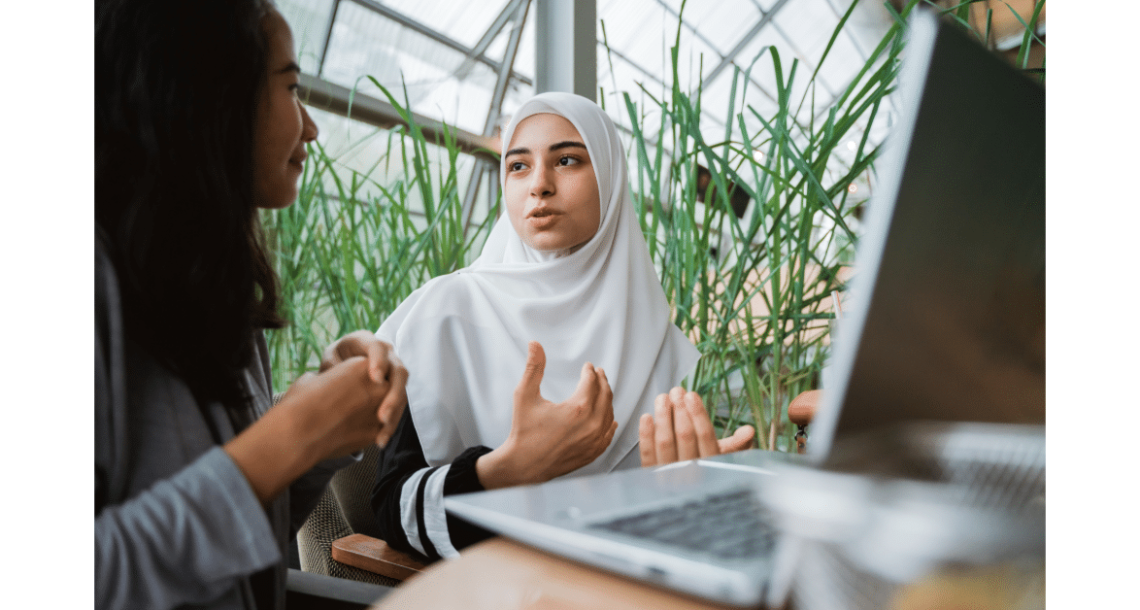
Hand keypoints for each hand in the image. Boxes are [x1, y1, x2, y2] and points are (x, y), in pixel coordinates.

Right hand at [225, 356, 389, 502]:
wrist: (298, 433)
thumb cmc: (300, 403)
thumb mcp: (314, 379)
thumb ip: (329, 379)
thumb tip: (323, 383)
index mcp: (362, 365)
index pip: (372, 370)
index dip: (364, 380)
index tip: (351, 389)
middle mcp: (377, 385)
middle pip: (385, 389)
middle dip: (375, 397)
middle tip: (356, 407)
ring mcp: (380, 409)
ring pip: (388, 410)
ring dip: (378, 414)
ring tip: (353, 422)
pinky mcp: (377, 432)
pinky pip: (381, 430)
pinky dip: (372, 432)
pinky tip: (354, 434)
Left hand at [321, 330, 407, 445]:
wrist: (341, 370)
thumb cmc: (333, 363)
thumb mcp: (329, 360)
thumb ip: (333, 367)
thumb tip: (334, 379)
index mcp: (367, 342)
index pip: (378, 348)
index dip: (379, 362)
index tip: (375, 379)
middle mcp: (386, 355)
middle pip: (399, 372)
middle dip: (393, 395)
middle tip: (382, 416)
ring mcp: (393, 373)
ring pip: (403, 392)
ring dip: (395, 415)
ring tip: (382, 436)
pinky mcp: (394, 391)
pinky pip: (398, 406)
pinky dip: (390, 424)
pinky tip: (380, 440)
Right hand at [476, 342, 617, 489]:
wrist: (524, 465)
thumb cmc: (523, 431)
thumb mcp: (525, 395)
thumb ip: (533, 367)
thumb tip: (535, 344)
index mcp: (578, 408)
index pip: (592, 381)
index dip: (590, 371)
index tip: (588, 366)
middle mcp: (591, 424)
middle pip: (605, 395)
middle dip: (602, 381)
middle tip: (598, 373)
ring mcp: (594, 440)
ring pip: (609, 413)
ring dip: (607, 399)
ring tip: (602, 391)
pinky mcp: (593, 452)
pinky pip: (608, 434)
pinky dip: (609, 423)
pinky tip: (609, 419)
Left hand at [638, 387, 754, 466]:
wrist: (685, 504)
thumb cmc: (706, 472)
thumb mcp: (723, 460)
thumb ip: (736, 446)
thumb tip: (749, 431)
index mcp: (711, 464)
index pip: (705, 435)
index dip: (697, 414)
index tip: (691, 395)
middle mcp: (691, 472)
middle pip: (684, 435)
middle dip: (680, 410)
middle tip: (676, 391)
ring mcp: (670, 476)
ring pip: (665, 442)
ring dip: (663, 417)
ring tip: (662, 398)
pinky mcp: (651, 477)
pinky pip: (648, 454)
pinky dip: (646, 435)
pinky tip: (646, 417)